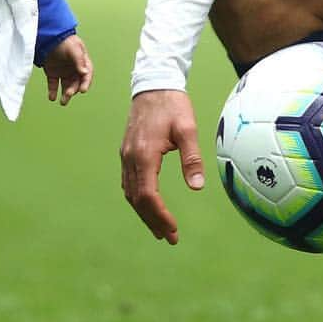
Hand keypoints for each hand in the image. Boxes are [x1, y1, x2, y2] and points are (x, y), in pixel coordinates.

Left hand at [42, 35, 92, 104]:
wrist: (48, 37)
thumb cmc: (64, 41)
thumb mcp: (74, 49)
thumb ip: (79, 60)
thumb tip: (84, 72)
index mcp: (82, 62)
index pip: (87, 74)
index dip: (86, 83)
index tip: (82, 90)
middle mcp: (74, 69)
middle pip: (76, 82)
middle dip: (73, 90)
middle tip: (68, 94)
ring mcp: (64, 72)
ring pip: (66, 86)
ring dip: (65, 94)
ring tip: (62, 102)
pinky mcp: (53, 74)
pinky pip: (54, 85)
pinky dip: (52, 92)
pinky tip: (51, 97)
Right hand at [120, 90, 203, 244]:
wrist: (153, 83)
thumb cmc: (173, 105)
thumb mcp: (187, 129)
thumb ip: (191, 158)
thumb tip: (196, 187)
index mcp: (144, 154)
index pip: (147, 195)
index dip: (159, 216)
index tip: (172, 230)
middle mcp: (130, 158)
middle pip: (136, 199)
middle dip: (152, 220)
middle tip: (169, 237)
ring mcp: (126, 155)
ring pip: (130, 193)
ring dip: (144, 212)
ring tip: (160, 228)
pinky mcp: (127, 152)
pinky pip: (129, 182)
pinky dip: (138, 198)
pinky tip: (148, 205)